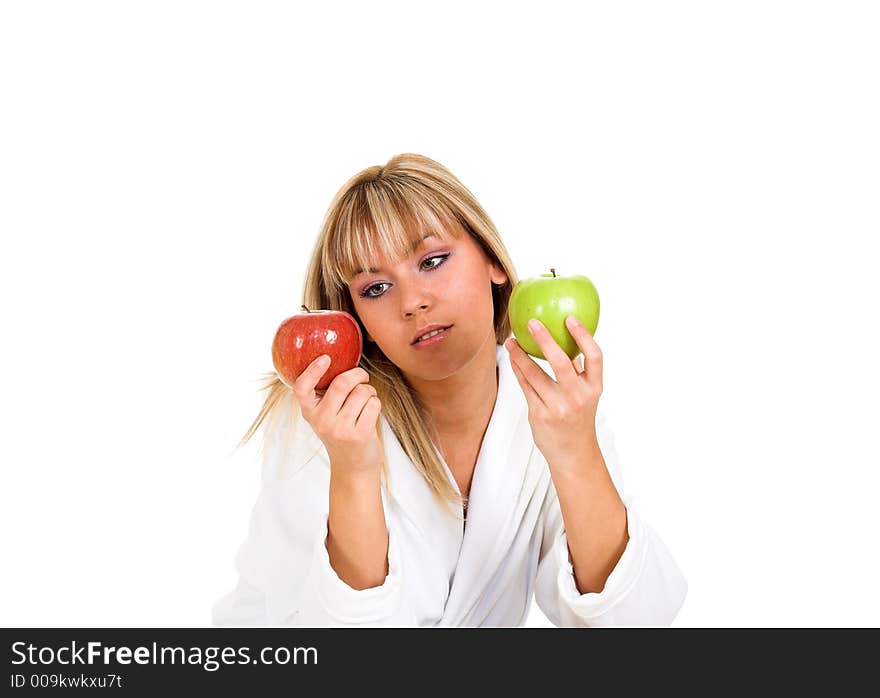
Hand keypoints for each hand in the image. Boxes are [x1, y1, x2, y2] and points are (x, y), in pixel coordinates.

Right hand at [292, 356, 383, 476]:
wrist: (352, 467)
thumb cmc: (341, 433)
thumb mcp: (326, 415)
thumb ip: (326, 394)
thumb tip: (337, 359)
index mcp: (309, 412)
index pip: (301, 388)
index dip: (312, 370)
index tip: (325, 358)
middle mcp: (322, 421)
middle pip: (342, 383)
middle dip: (358, 374)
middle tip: (362, 376)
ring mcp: (340, 429)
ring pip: (362, 392)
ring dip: (369, 391)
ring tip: (366, 401)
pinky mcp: (359, 434)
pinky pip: (373, 403)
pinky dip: (376, 403)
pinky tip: (370, 413)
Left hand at [504, 316, 603, 472]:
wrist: (573, 454)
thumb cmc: (578, 418)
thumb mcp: (586, 395)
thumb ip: (578, 371)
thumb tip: (568, 340)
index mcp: (593, 388)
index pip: (594, 357)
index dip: (584, 335)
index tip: (570, 318)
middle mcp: (577, 397)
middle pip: (561, 362)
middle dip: (545, 340)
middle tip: (532, 323)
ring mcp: (558, 407)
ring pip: (535, 374)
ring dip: (520, 355)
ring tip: (511, 342)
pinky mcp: (539, 414)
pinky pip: (526, 386)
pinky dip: (518, 370)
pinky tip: (513, 359)